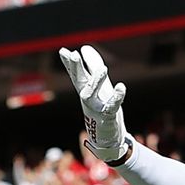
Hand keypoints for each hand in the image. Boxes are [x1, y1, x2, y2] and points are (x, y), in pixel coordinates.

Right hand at [57, 44, 128, 162]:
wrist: (107, 136)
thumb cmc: (101, 107)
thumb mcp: (99, 84)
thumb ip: (93, 66)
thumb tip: (84, 47)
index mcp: (85, 89)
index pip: (75, 74)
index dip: (69, 63)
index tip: (63, 51)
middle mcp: (87, 98)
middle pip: (79, 81)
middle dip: (75, 68)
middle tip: (73, 55)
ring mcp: (95, 108)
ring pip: (90, 94)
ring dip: (95, 81)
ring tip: (103, 69)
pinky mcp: (107, 116)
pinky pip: (111, 106)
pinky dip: (116, 97)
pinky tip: (121, 87)